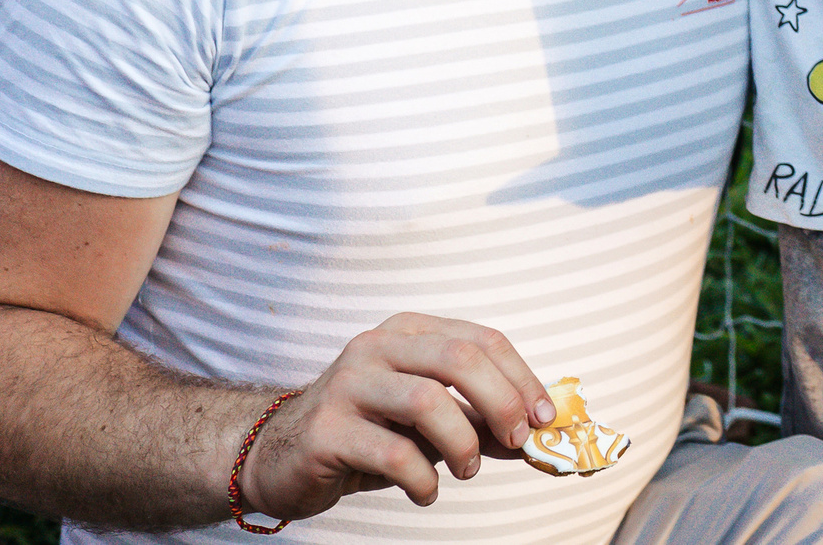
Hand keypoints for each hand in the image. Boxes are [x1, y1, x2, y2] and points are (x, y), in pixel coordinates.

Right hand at [235, 313, 551, 520]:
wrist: (277, 455)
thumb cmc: (366, 431)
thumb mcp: (427, 420)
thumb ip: (478, 420)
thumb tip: (537, 435)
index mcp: (409, 331)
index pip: (482, 341)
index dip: (522, 378)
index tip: (545, 417)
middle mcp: (377, 347)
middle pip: (460, 359)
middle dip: (501, 403)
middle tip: (516, 442)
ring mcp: (348, 385)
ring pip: (427, 401)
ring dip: (462, 443)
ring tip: (465, 471)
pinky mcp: (327, 429)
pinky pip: (393, 452)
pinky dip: (423, 478)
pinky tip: (426, 492)